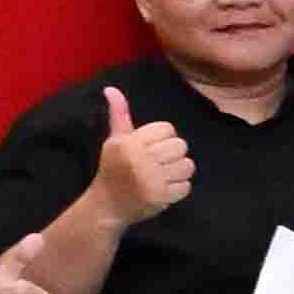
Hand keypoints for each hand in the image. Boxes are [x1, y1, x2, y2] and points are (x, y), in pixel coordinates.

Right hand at [90, 85, 193, 222]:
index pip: (167, 129)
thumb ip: (119, 115)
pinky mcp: (160, 197)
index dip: (162, 139)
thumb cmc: (112, 169)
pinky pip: (186, 186)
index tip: (149, 149)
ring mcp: (150, 180)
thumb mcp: (114, 141)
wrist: (106, 205)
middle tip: (157, 164)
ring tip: (163, 176)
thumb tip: (111, 88)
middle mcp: (139, 160)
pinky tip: (164, 189)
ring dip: (178, 172)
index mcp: (128, 143)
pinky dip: (178, 188)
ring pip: (187, 166)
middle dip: (172, 155)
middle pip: (180, 146)